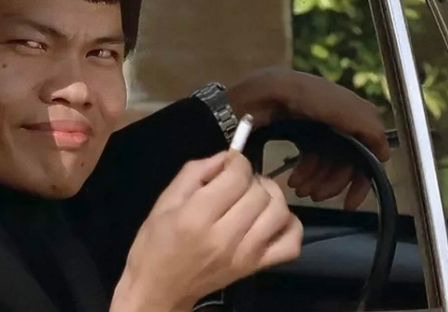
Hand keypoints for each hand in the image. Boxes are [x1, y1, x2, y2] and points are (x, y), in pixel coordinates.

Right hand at [111, 151, 301, 311]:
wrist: (160, 289)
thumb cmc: (156, 244)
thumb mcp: (165, 201)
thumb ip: (195, 172)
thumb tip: (226, 157)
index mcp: (197, 218)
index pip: (237, 177)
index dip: (237, 162)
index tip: (230, 163)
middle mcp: (225, 237)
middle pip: (259, 193)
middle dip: (250, 178)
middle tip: (236, 182)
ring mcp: (245, 255)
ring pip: (278, 212)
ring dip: (270, 196)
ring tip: (254, 196)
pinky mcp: (256, 267)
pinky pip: (291, 243)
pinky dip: (289, 226)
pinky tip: (271, 219)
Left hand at [227, 67, 388, 209]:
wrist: (269, 92)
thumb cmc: (309, 100)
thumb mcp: (348, 111)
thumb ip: (372, 132)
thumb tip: (385, 156)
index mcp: (355, 116)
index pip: (366, 156)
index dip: (360, 181)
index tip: (350, 204)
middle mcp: (339, 124)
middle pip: (343, 164)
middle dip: (331, 183)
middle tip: (316, 197)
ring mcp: (318, 129)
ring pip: (325, 164)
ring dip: (316, 181)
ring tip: (300, 190)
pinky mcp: (299, 133)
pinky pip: (308, 158)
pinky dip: (304, 172)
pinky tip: (293, 180)